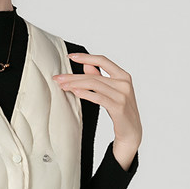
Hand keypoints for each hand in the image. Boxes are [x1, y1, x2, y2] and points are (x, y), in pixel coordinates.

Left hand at [52, 53, 141, 170]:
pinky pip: (98, 97)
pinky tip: (74, 92)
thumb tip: (86, 65)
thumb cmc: (120, 110)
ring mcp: (122, 95)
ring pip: (94, 85)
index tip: (70, 56)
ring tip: (62, 86)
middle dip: (73, 76)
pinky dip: (85, 94)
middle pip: (94, 75)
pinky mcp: (118, 107)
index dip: (86, 57)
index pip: (103, 60)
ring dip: (75, 84)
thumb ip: (100, 78)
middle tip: (58, 78)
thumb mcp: (111, 91)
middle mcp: (124, 83)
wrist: (131, 132)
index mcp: (123, 76)